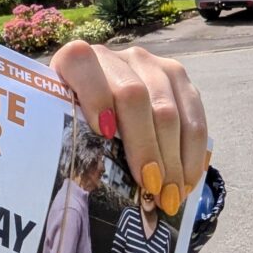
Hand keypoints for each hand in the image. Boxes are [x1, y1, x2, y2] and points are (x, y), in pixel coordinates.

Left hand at [49, 42, 207, 215]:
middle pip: (134, 96)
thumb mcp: (58, 128)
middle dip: (144, 147)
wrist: (94, 104)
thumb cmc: (71, 125)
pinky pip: (194, 115)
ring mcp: (148, 64)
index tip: (104, 135)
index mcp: (73, 62)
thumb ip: (63, 140)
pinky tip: (186, 181)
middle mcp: (112, 56)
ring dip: (172, 159)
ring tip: (170, 195)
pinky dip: (192, 153)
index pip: (82, 63)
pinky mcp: (176, 76)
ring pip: (167, 109)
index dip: (94, 96)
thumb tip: (67, 187)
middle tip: (150, 188)